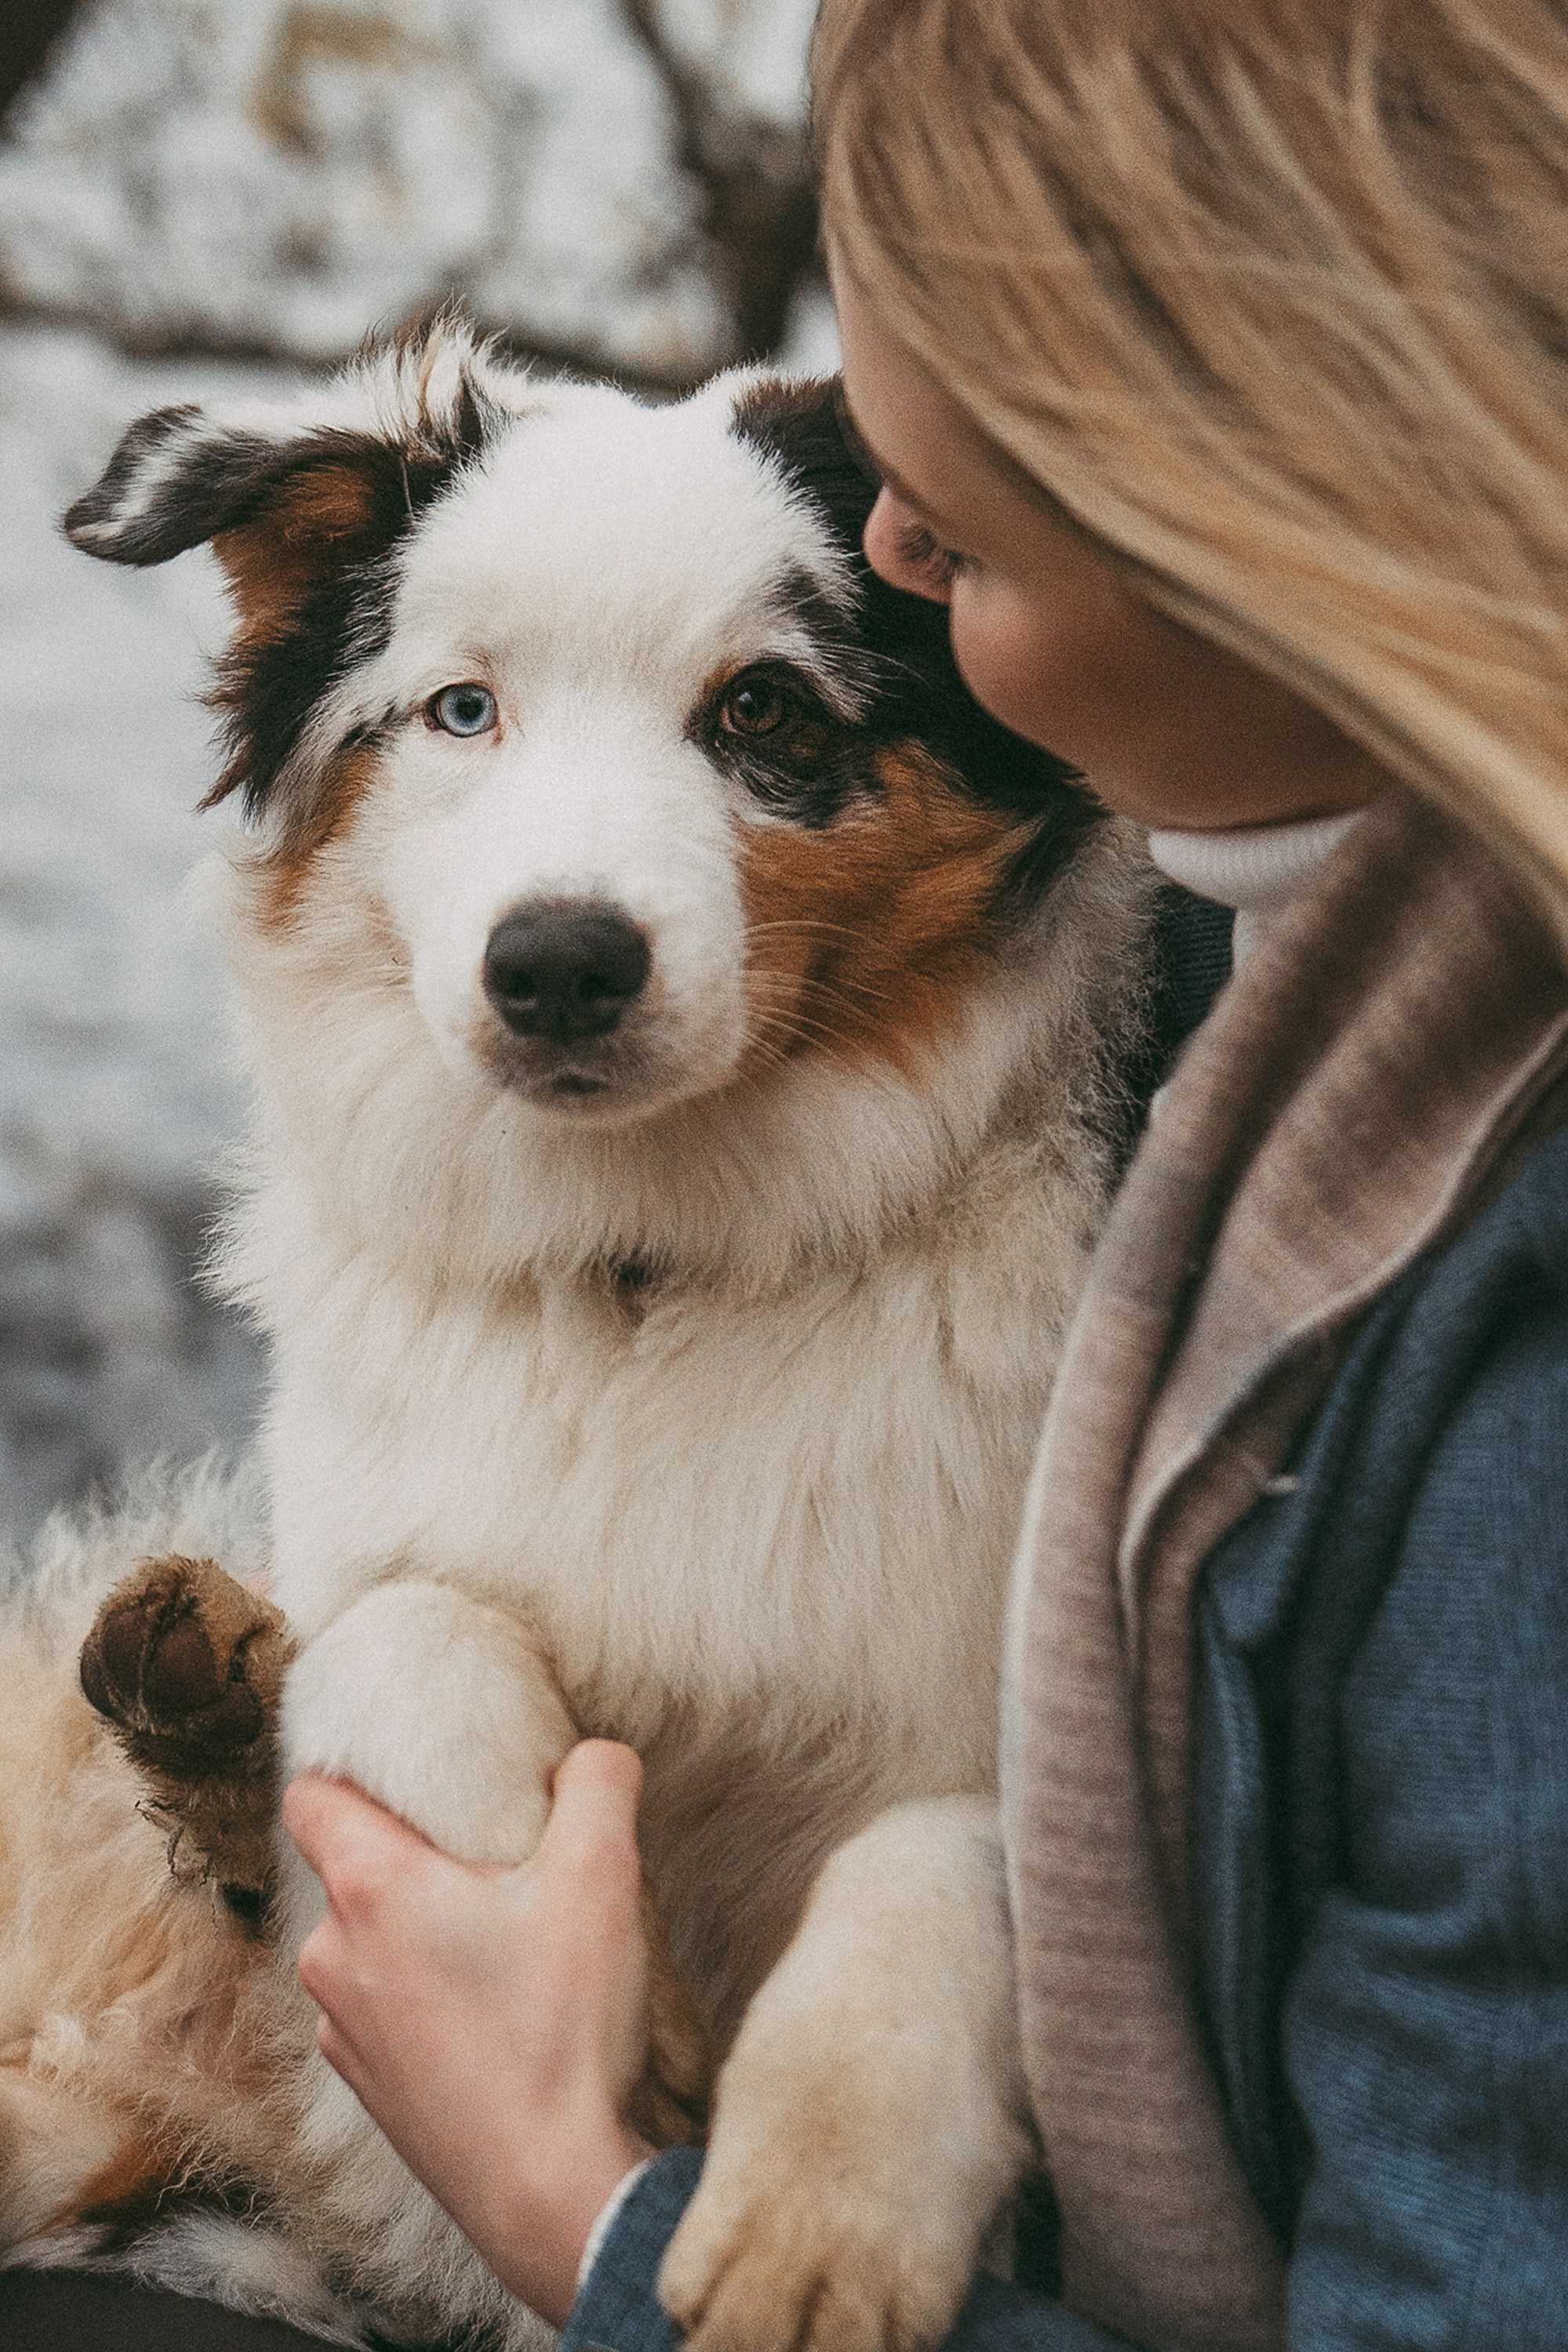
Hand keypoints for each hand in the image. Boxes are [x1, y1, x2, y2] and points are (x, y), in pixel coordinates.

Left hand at [282, 1739, 654, 2325]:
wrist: (547, 2192)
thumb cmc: (560, 2029)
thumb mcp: (602, 1876)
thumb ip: (599, 1783)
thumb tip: (591, 1756)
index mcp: (369, 1887)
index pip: (310, 1794)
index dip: (354, 1770)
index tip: (416, 1775)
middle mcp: (332, 1955)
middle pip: (354, 1868)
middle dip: (419, 1856)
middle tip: (499, 1864)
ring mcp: (341, 2030)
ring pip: (370, 1943)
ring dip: (423, 1932)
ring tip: (506, 1945)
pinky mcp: (369, 2088)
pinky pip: (385, 2010)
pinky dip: (427, 1999)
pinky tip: (496, 2015)